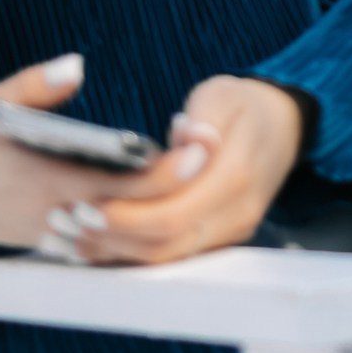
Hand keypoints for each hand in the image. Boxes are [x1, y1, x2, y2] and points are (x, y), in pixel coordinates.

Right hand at [0, 55, 216, 252]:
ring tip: (206, 169)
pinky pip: (124, 241)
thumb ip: (32, 84)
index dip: (166, 172)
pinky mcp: (77, 245)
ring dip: (173, 206)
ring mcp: (73, 237)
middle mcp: (66, 217)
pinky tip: (186, 196)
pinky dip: (153, 223)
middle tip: (215, 152)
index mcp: (49, 183)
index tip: (200, 147)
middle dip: (182, 186)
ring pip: (136, 233)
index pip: (122, 187)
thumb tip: (76, 65)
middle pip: (141, 212)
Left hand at [79, 75, 306, 264]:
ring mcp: (230, 232)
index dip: (125, 217)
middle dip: (112, 238)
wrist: (284, 128)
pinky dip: (133, 251)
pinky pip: (174, 255)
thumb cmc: (244, 107)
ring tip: (72, 232)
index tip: (84, 203)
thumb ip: (205, 119)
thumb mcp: (223, 95)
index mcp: (235, 177)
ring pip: (167, 258)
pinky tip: (99, 238)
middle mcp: (236, 214)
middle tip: (67, 220)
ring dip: (117, 250)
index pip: (173, 215)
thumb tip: (192, 139)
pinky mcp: (220, 239)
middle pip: (165, 245)